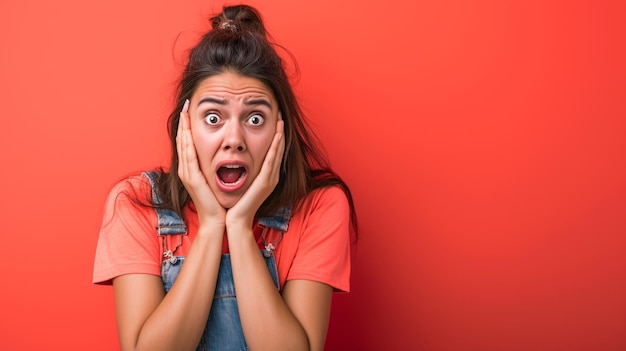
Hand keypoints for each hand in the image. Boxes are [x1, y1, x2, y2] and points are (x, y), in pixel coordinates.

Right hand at [176, 99, 225, 227]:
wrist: (217, 220)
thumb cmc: (219, 201)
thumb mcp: (215, 179)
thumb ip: (214, 167)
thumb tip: (223, 155)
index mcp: (192, 169)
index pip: (187, 142)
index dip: (187, 126)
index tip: (190, 110)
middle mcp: (186, 169)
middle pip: (182, 140)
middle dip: (183, 121)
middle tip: (186, 103)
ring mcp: (187, 174)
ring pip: (183, 145)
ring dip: (183, 127)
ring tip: (185, 111)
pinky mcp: (192, 178)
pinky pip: (188, 156)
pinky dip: (187, 142)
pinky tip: (187, 131)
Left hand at [225, 117, 284, 230]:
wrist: (235, 219)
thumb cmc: (234, 203)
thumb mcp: (240, 182)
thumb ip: (243, 171)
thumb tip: (233, 158)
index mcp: (266, 176)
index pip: (273, 151)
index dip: (275, 135)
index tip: (274, 120)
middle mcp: (271, 176)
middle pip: (278, 149)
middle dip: (280, 131)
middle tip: (280, 113)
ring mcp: (271, 179)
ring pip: (278, 152)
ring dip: (280, 135)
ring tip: (280, 120)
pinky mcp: (266, 182)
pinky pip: (272, 161)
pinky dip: (276, 148)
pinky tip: (277, 136)